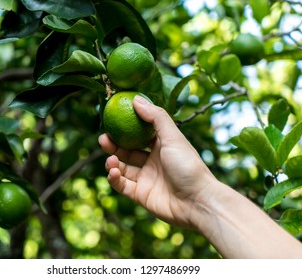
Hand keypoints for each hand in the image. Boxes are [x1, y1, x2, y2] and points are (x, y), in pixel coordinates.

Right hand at [98, 95, 217, 228]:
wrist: (198, 201)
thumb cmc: (188, 166)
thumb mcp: (172, 136)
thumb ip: (155, 117)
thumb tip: (136, 99)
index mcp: (162, 146)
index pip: (140, 134)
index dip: (126, 128)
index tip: (112, 120)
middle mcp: (153, 161)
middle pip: (128, 150)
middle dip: (113, 145)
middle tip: (103, 138)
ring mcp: (146, 178)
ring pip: (122, 168)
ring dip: (112, 162)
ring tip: (110, 160)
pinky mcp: (141, 195)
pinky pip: (122, 185)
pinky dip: (114, 179)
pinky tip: (113, 172)